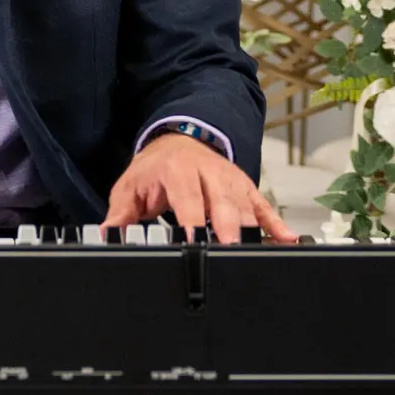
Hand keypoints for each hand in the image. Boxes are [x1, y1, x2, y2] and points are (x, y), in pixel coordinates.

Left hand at [106, 130, 297, 243]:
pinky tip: (287, 240)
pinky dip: (275, 223)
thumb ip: (121, 213)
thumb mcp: (131, 186)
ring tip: (257, 255)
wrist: (178, 139)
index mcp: (177, 171)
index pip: (187, 197)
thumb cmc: (155, 169)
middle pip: (222, 201)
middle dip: (228, 227)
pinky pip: (262, 205)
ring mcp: (229, 179)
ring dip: (252, 229)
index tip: (195, 241)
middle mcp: (208, 172)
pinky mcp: (244, 187)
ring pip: (244, 204)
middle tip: (230, 252)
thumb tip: (107, 234)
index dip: (192, 220)